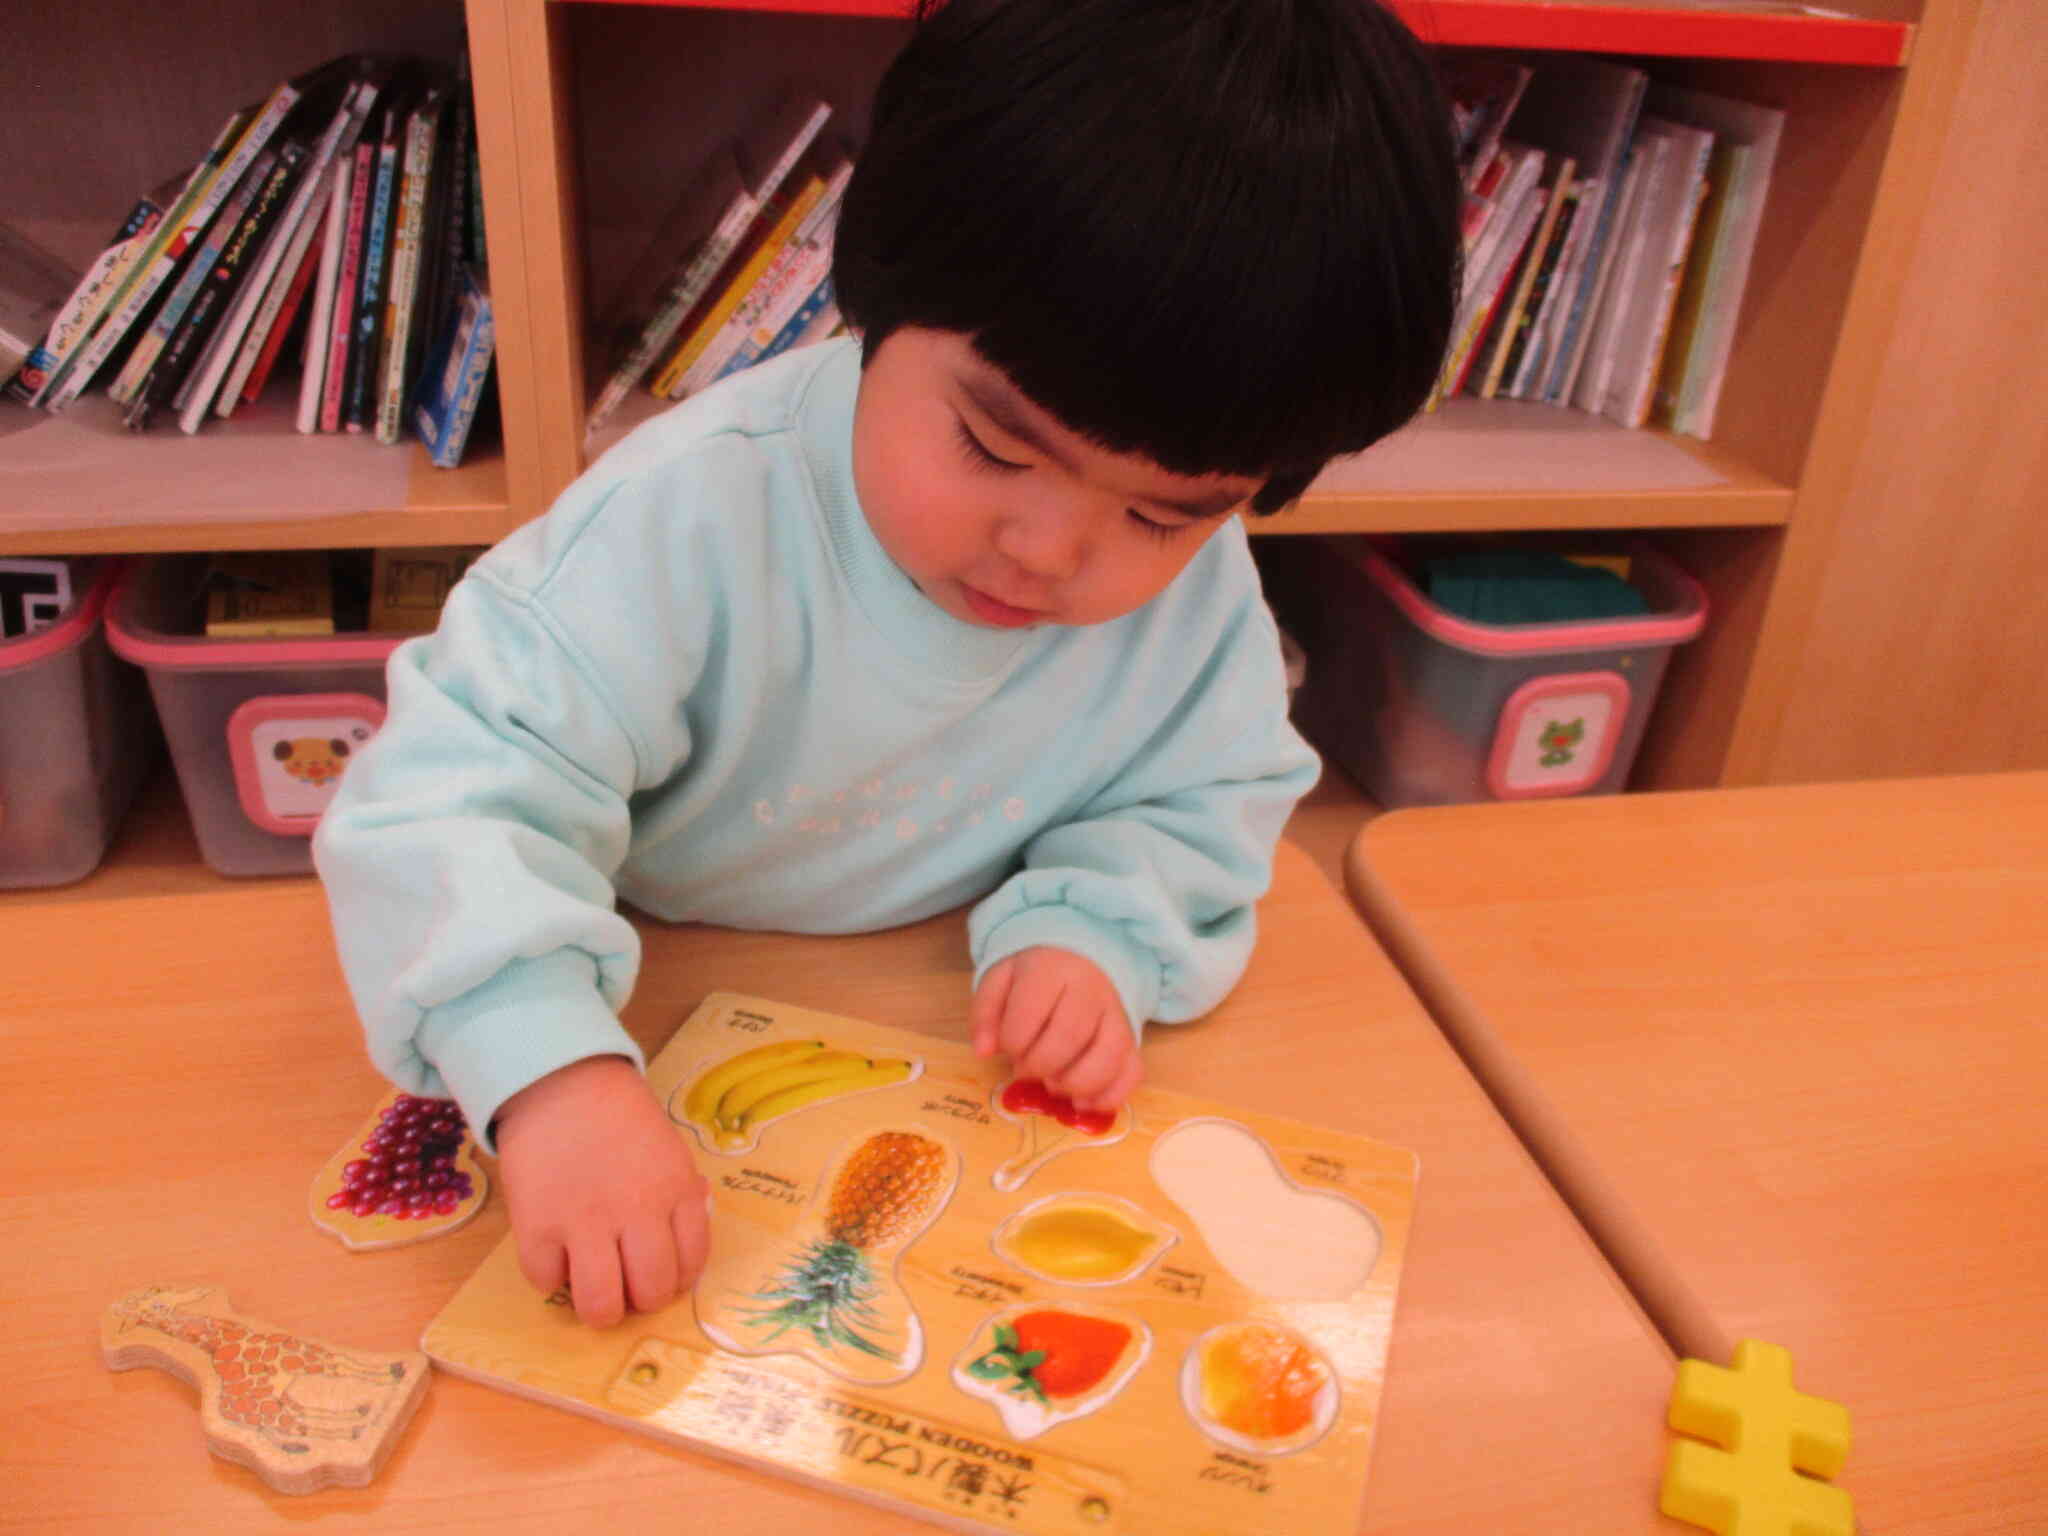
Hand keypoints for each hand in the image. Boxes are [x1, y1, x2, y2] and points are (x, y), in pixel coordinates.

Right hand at [492, 1056, 709, 1327]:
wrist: (562, 1083)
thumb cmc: (619, 1119)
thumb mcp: (669, 1151)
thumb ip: (681, 1198)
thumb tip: (685, 1252)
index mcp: (676, 1191)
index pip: (690, 1266)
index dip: (674, 1282)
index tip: (658, 1276)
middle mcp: (637, 1211)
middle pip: (649, 1294)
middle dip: (639, 1301)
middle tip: (626, 1286)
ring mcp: (585, 1221)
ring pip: (600, 1305)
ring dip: (599, 1308)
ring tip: (593, 1290)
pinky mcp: (537, 1226)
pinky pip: (547, 1282)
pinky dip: (551, 1277)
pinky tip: (555, 1253)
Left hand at [971, 947, 1141, 1112]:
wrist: (1081, 959)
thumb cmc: (1036, 976)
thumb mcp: (1000, 980)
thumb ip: (985, 1013)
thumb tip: (983, 1051)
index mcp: (1051, 970)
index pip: (1029, 1014)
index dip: (1012, 1042)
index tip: (1009, 1047)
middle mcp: (1090, 990)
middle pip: (1069, 1037)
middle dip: (1040, 1065)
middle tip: (1027, 1070)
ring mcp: (1117, 1015)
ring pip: (1108, 1056)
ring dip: (1075, 1084)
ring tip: (1054, 1086)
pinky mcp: (1132, 1040)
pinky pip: (1132, 1072)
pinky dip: (1109, 1097)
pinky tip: (1083, 1103)